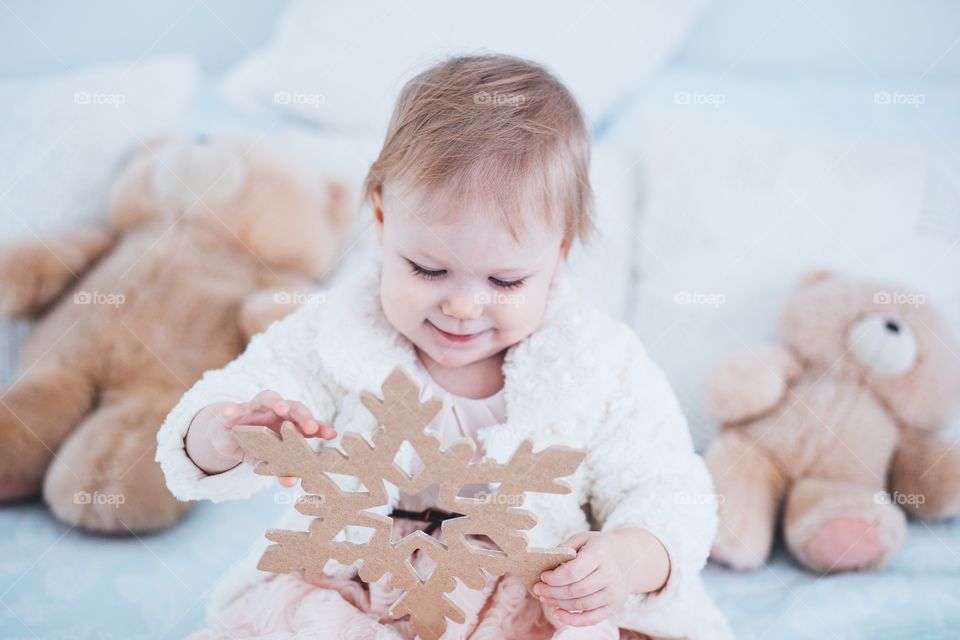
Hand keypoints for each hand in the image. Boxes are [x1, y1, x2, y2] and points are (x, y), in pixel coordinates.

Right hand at [185, 390, 335, 479]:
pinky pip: (233, 408)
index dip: (321, 428)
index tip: (332, 435)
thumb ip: (280, 469)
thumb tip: (290, 483)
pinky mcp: (234, 411)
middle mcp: (276, 413)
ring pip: (268, 398)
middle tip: (311, 427)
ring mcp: (255, 409)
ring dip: (276, 401)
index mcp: (289, 424)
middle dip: (304, 416)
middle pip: (294, 407)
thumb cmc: (255, 446)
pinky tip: (229, 413)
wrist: (227, 436)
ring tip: (281, 408)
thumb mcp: (268, 460)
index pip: (308, 424)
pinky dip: (231, 409)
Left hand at [533, 528, 670, 626]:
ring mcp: (614, 593)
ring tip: (545, 599)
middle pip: (575, 590)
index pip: (573, 572)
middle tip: (538, 589)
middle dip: (552, 592)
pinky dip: (573, 620)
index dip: (554, 577)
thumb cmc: (600, 547)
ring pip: (581, 605)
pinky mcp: (615, 606)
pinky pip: (592, 618)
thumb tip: (545, 562)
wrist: (630, 558)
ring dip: (559, 604)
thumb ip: (565, 547)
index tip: (542, 576)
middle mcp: (610, 574)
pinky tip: (558, 613)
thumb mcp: (583, 538)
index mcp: (601, 553)